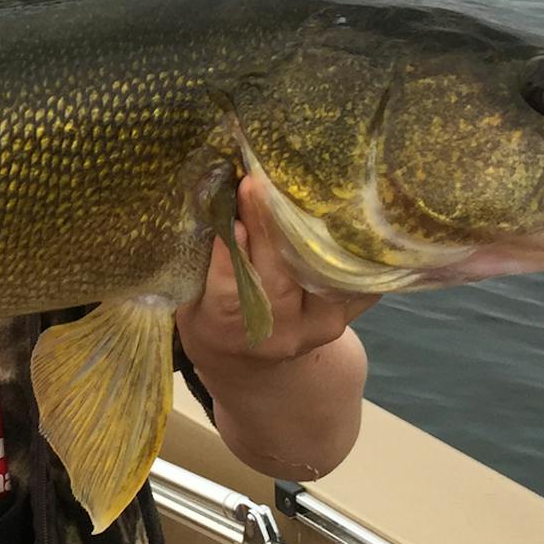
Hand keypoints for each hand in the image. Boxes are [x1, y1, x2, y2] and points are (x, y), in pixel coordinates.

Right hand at [177, 175, 372, 368]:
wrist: (251, 362)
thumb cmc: (211, 316)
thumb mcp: (191, 298)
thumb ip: (203, 261)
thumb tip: (213, 197)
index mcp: (223, 327)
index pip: (229, 292)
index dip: (231, 257)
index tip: (231, 221)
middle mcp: (272, 332)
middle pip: (277, 278)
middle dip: (268, 226)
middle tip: (259, 181)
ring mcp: (313, 327)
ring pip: (316, 274)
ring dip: (309, 228)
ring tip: (301, 186)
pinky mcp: (340, 318)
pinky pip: (351, 281)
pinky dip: (351, 248)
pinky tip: (344, 213)